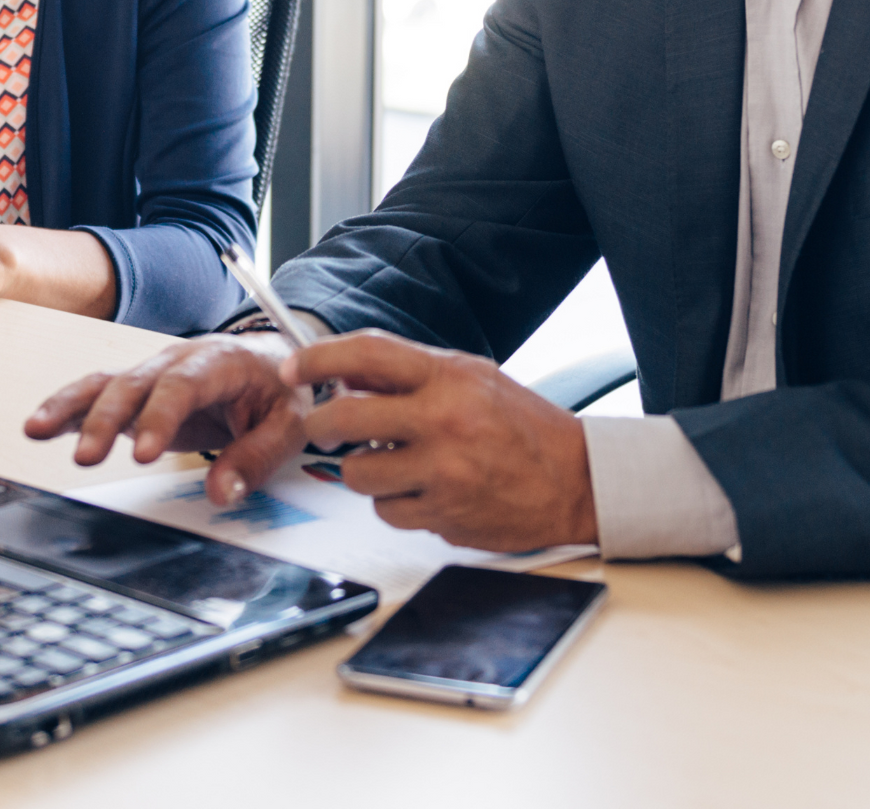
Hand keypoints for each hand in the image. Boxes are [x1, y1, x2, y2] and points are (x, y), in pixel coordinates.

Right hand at [23, 333, 308, 506]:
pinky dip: (68, 408)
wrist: (274, 358)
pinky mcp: (139, 392)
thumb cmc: (282, 388)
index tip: (144, 454)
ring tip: (36, 430)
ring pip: (105, 383)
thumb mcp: (291, 423)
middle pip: (133, 384)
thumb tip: (222, 492)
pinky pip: (98, 393)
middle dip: (105, 419)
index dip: (160, 417)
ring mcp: (153, 374)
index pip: (182, 385)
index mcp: (219, 361)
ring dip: (71, 406)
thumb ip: (258, 457)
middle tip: (87, 457)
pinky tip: (39, 427)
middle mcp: (177, 360)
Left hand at [291, 331, 598, 552]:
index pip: (367, 355)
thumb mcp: (472, 378)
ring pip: (357, 474)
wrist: (575, 481)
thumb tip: (345, 377)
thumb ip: (411, 374)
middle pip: (343, 420)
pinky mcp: (442, 516)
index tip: (294, 366)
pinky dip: (395, 502)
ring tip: (395, 462)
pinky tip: (424, 489)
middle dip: (319, 424)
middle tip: (321, 426)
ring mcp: (442, 474)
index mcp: (449, 379)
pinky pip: (387, 511)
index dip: (319, 358)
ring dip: (364, 470)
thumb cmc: (523, 425)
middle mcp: (443, 423)